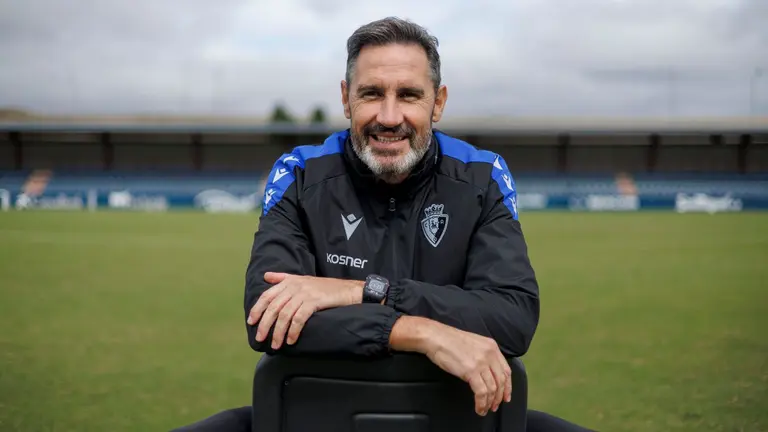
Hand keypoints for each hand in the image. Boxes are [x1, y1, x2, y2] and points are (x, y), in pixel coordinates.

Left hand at [246, 272, 362, 349]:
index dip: (257, 309)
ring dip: (278, 332)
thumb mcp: (303, 279)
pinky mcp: (314, 301)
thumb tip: (266, 276)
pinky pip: (299, 319)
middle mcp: (295, 286)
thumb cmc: (326, 287)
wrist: (348, 290)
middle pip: (274, 307)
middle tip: (261, 339)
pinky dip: (293, 331)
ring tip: (276, 345)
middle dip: (265, 324)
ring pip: (285, 315)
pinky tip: (291, 340)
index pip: (267, 295)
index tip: (251, 322)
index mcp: (289, 281)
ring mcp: (305, 293)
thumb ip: (283, 278)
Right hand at [391, 317, 510, 415]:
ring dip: (489, 402)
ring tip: (484, 409)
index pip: (506, 370)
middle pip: (501, 381)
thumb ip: (483, 356)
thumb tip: (486, 373)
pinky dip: (481, 403)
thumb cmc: (448, 340)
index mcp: (491, 346)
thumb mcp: (473, 344)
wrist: (435, 336)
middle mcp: (489, 354)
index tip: (505, 396)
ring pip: (492, 388)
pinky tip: (478, 407)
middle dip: (499, 397)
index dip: (507, 386)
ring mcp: (481, 362)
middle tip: (494, 406)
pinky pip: (481, 392)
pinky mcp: (471, 371)